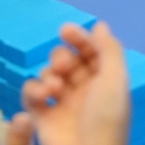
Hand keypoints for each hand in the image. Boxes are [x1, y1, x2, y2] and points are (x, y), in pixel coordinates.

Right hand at [22, 22, 130, 144]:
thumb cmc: (105, 120)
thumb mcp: (114, 80)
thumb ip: (109, 50)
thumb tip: (100, 25)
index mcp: (102, 81)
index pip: (89, 51)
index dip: (78, 38)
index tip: (65, 31)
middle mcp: (82, 90)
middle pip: (65, 59)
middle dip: (61, 58)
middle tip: (63, 67)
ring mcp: (61, 103)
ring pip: (47, 74)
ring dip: (48, 74)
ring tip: (55, 88)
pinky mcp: (41, 117)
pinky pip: (30, 94)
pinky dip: (33, 90)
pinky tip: (43, 96)